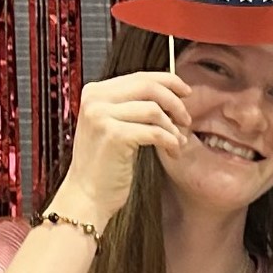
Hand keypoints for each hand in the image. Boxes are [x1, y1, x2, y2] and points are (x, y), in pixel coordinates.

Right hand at [50, 70, 189, 227]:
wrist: (85, 196)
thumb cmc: (102, 166)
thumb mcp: (112, 126)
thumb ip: (131, 106)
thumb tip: (169, 93)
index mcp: (94, 93)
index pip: (139, 76)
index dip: (168, 81)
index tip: (185, 91)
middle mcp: (95, 100)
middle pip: (148, 87)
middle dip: (174, 102)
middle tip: (186, 119)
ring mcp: (101, 116)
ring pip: (154, 110)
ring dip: (172, 127)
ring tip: (178, 141)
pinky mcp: (114, 136)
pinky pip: (154, 132)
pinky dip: (170, 141)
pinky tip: (173, 150)